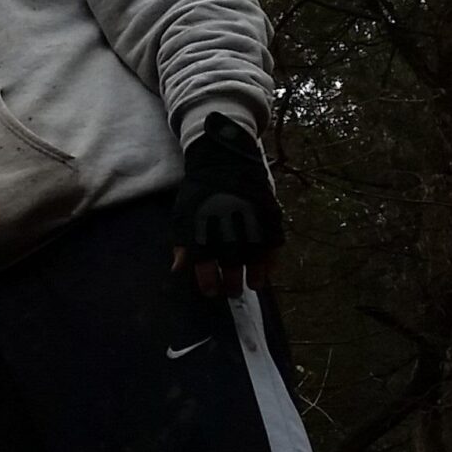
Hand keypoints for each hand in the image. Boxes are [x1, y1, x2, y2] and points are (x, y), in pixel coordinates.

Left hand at [172, 113, 282, 298]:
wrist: (225, 159)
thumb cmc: (199, 191)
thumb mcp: (182, 214)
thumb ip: (181, 242)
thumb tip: (178, 269)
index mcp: (203, 228)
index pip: (205, 265)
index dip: (208, 282)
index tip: (210, 291)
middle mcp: (229, 227)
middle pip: (232, 264)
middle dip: (232, 282)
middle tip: (232, 292)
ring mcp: (252, 221)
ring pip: (257, 258)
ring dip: (256, 275)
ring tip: (254, 285)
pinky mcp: (270, 215)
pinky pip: (274, 244)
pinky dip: (271, 259)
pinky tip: (268, 268)